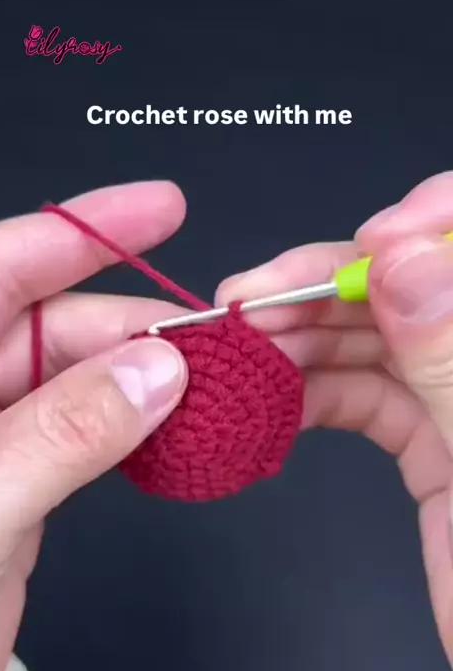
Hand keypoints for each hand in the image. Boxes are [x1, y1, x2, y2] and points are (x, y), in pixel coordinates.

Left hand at [0, 180, 188, 670]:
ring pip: (78, 377)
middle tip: (209, 340)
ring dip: (142, 376)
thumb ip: (64, 432)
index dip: (79, 231)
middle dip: (132, 325)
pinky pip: (87, 428)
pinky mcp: (21, 477)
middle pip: (52, 325)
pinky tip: (174, 422)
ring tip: (208, 378)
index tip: (156, 206)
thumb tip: (155, 370)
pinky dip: (134, 425)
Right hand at [217, 172, 452, 668]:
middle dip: (325, 286)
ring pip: (375, 341)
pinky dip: (312, 393)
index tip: (364, 245)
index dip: (425, 223)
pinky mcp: (431, 447)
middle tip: (248, 302)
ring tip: (238, 350)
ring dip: (302, 339)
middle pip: (409, 286)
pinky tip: (268, 396)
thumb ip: (450, 356)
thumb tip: (398, 256)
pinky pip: (364, 399)